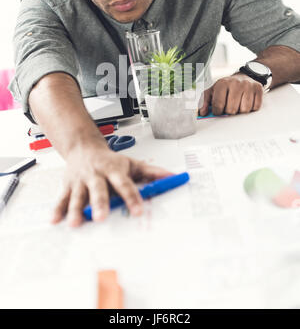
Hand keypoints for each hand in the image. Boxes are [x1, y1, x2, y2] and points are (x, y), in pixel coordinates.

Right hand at [51, 138, 172, 226]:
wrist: (84, 147)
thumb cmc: (110, 160)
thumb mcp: (132, 163)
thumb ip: (152, 173)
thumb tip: (173, 178)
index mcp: (114, 170)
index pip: (125, 185)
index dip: (132, 198)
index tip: (137, 211)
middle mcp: (97, 175)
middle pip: (99, 190)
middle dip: (99, 203)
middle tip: (101, 217)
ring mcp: (81, 181)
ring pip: (78, 196)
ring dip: (76, 209)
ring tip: (75, 223)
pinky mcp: (68, 186)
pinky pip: (62, 198)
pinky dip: (58, 209)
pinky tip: (55, 220)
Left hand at [198, 73, 263, 115]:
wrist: (244, 77)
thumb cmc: (226, 87)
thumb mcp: (212, 91)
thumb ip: (203, 101)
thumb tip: (201, 112)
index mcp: (222, 84)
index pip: (218, 105)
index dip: (217, 112)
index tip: (218, 111)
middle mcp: (235, 83)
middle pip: (231, 110)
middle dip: (229, 111)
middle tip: (229, 105)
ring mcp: (248, 86)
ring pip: (244, 110)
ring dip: (241, 111)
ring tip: (238, 103)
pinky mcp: (258, 89)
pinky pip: (255, 107)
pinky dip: (251, 108)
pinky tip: (247, 101)